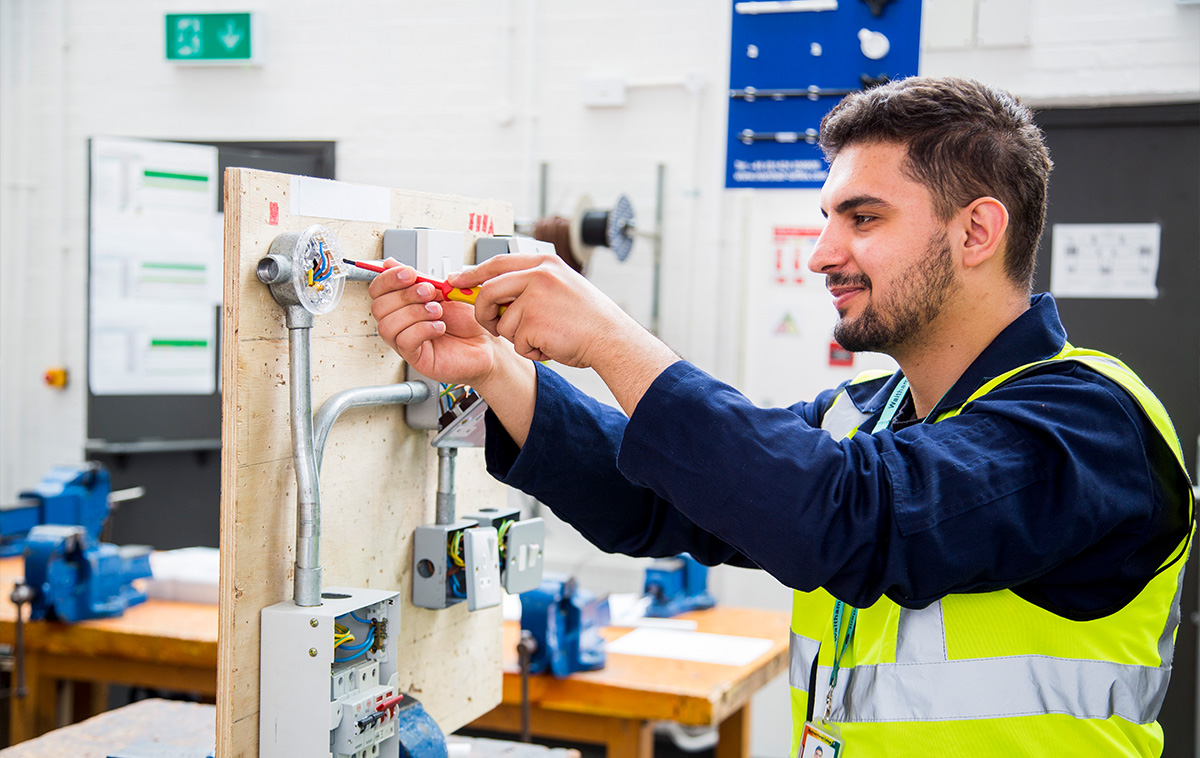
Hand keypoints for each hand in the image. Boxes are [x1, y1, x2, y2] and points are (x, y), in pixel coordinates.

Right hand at [368, 260, 504, 386]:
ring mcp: (405, 342)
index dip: (388, 278)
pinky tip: (440, 327)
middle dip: (405, 295)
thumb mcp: (443, 291)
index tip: (409, 273)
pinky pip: (404, 341)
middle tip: (429, 292)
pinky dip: (423, 330)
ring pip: (387, 325)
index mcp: (403, 304)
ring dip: (415, 313)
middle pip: (379, 307)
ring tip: (437, 311)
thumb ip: (418, 277)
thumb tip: (391, 263)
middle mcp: (400, 323)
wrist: (487, 344)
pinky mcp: (416, 358)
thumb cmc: (467, 320)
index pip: (378, 290)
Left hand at [449, 253, 636, 368]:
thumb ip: (532, 282)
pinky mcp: (533, 323)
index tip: (456, 280)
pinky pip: (516, 343)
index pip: (498, 263)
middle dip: (484, 314)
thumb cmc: (589, 318)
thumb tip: (496, 289)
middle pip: (488, 293)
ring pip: (503, 324)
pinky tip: (551, 345)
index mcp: (545, 264)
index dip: (473, 273)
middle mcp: (538, 276)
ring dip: (518, 338)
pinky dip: (530, 351)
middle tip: (492, 326)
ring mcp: (535, 299)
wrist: (611, 338)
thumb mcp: (563, 284)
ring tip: (546, 336)